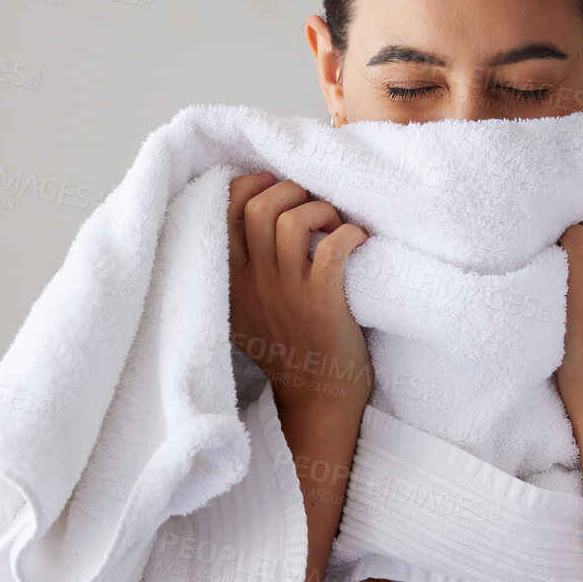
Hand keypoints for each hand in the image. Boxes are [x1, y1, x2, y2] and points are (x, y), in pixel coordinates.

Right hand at [228, 172, 371, 413]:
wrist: (316, 396)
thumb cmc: (288, 347)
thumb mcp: (245, 310)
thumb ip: (239, 271)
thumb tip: (248, 219)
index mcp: (232, 278)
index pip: (225, 209)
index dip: (251, 185)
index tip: (274, 188)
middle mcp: (255, 281)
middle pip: (260, 207)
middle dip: (291, 191)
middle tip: (311, 206)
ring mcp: (288, 291)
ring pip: (293, 221)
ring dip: (321, 210)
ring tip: (335, 224)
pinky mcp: (322, 301)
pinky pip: (331, 248)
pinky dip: (349, 234)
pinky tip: (357, 240)